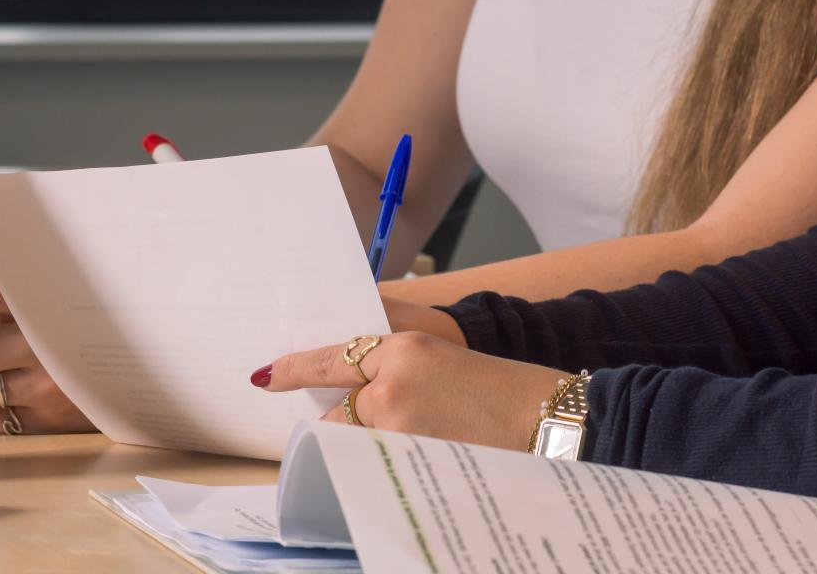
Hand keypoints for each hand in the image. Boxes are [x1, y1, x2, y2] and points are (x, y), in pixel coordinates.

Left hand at [253, 325, 567, 451]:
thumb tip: (354, 382)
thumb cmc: (505, 389)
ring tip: (421, 439)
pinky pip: (379, 468)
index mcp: (404, 348)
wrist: (548, 421)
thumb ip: (397, 364)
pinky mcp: (410, 464)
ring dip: (371, 446)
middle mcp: (391, 387)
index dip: (296, 369)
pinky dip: (390, 467)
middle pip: (340, 412)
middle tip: (381, 424)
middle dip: (347, 421)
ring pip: (358, 443)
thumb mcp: (446, 358)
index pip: (332, 358)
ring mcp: (397, 431)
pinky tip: (425, 458)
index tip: (267, 376)